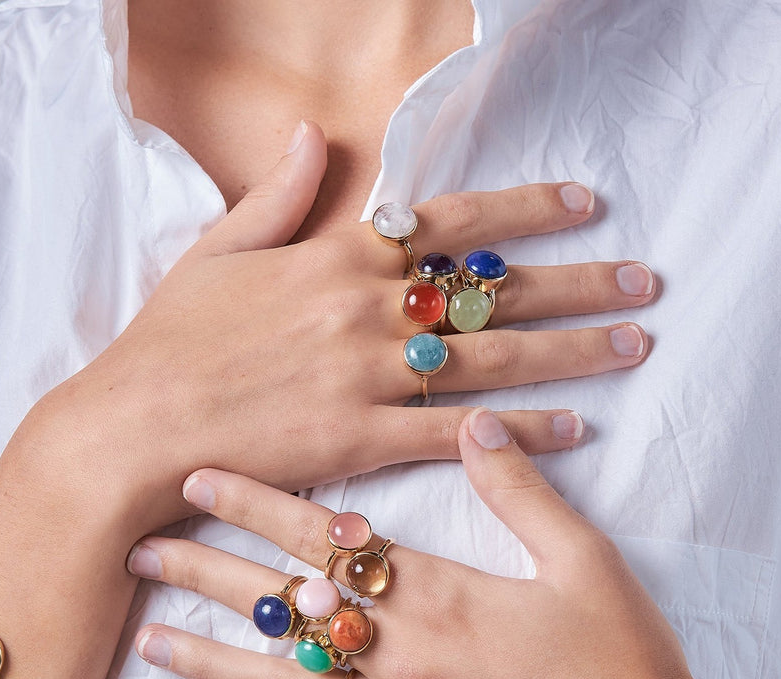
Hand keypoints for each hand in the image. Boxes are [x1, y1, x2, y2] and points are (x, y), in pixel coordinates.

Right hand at [51, 122, 656, 535]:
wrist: (134, 427)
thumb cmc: (170, 342)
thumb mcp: (216, 250)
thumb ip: (281, 195)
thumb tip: (320, 135)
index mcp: (335, 257)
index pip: (451, 223)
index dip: (525, 210)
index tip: (585, 203)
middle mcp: (364, 310)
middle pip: (492, 294)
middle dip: (578, 284)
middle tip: (645, 283)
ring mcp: (367, 377)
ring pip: (491, 361)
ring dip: (571, 352)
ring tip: (633, 345)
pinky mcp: (360, 441)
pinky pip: (456, 434)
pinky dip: (518, 433)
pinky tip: (574, 428)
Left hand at [129, 406, 700, 678]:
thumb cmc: (625, 663)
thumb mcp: (585, 560)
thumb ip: (521, 490)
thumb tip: (475, 423)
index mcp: (440, 596)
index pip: (326, 541)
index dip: (257, 504)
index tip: (197, 479)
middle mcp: (403, 657)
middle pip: (287, 609)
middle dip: (207, 576)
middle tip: (136, 553)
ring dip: (215, 664)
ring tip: (150, 645)